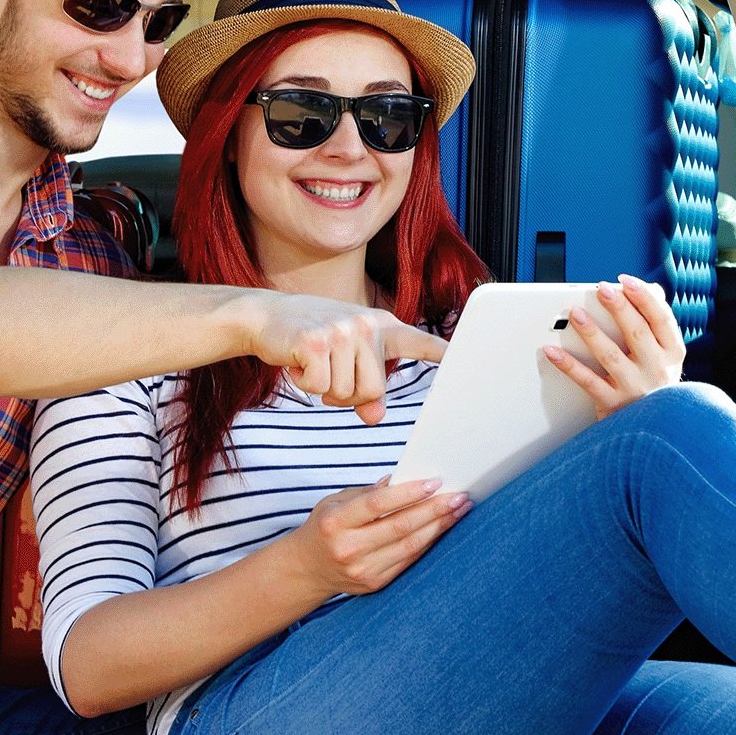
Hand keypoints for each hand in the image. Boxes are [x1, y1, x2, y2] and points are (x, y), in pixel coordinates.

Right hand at [241, 292, 448, 423]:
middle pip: (374, 390)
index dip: (445, 353)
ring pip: (347, 393)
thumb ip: (364, 391)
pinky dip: (305, 383)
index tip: (470, 359)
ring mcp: (342, 330)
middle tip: (328, 374)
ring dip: (325, 390)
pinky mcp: (316, 341)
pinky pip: (321, 387)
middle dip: (349, 395)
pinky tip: (296, 362)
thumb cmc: (310, 340)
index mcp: (381, 327)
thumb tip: (376, 417)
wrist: (264, 317)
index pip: (419, 342)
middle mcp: (367, 325)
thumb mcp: (342, 361)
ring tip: (313, 364)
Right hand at [279, 477, 471, 597]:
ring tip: (459, 511)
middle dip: (434, 510)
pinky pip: (409, 560)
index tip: (436, 482)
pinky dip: (428, 543)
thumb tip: (407, 479)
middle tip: (459, 496)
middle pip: (400, 526)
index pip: (378, 504)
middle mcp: (348, 548)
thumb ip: (370, 493)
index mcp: (335, 521)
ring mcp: (362, 569)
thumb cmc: (326, 527)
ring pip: (410, 546)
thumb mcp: (336, 502)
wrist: (307, 569)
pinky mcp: (375, 583)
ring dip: (439, 527)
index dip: (409, 493)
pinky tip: (442, 529)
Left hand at [543, 275, 685, 418]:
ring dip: (592, 332)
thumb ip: (656, 327)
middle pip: (637, 332)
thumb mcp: (665, 358)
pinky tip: (553, 351)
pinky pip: (588, 381)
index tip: (625, 281)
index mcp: (672, 353)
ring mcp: (636, 388)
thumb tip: (650, 290)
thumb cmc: (655, 387)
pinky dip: (568, 365)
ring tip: (576, 314)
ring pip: (611, 355)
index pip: (661, 319)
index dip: (644, 297)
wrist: (654, 433)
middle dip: (618, 308)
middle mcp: (657, 370)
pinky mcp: (614, 405)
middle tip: (601, 289)